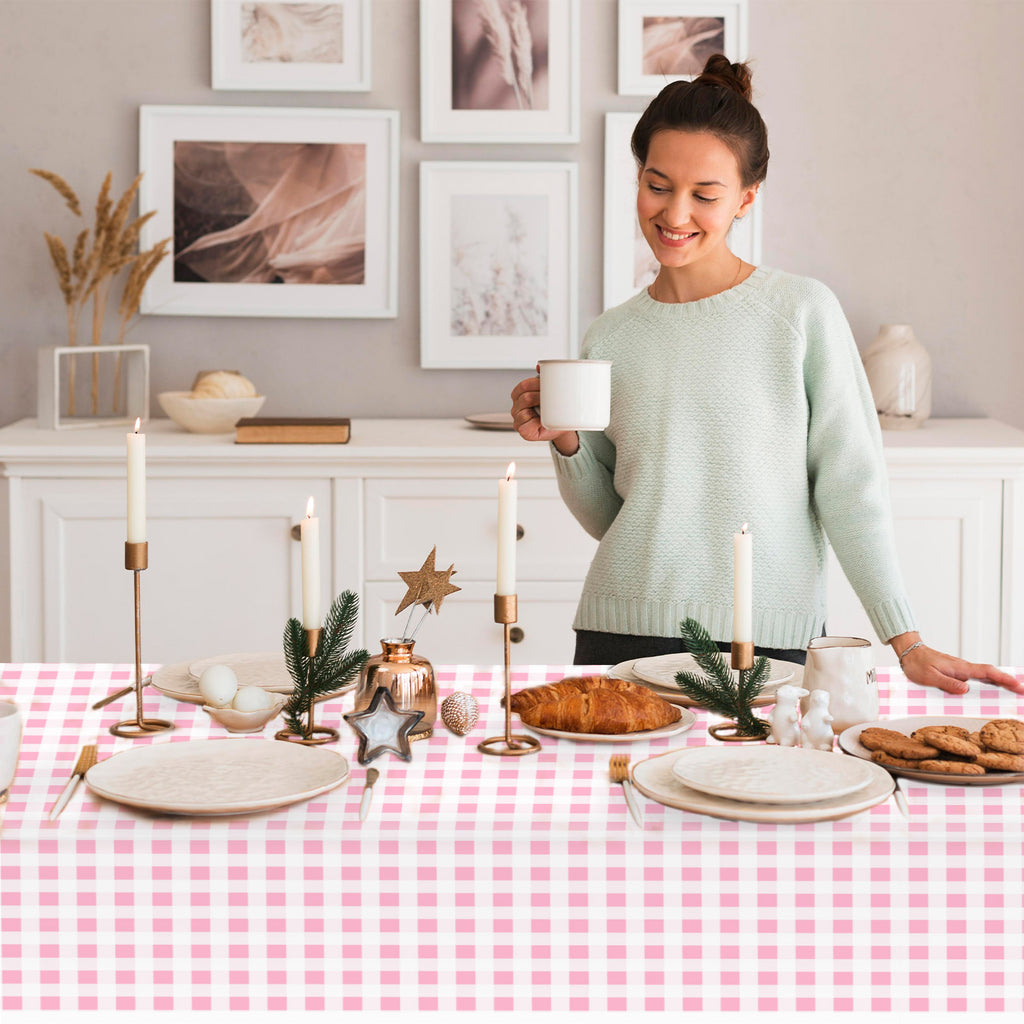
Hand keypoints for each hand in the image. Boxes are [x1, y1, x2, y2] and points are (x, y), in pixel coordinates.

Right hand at [510, 370, 578, 453]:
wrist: (564, 425)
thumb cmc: (556, 409)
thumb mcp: (552, 390)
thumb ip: (544, 377)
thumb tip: (540, 366)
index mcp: (520, 395)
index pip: (523, 385)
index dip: (535, 383)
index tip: (546, 385)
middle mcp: (517, 407)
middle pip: (524, 396)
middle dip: (539, 396)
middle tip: (552, 398)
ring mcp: (519, 420)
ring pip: (523, 410)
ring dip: (538, 409)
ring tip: (548, 410)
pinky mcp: (523, 431)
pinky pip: (523, 425)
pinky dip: (533, 422)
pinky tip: (540, 421)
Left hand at [898, 643, 1023, 694]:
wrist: (909, 653)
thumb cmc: (916, 664)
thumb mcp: (929, 677)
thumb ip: (947, 683)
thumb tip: (966, 689)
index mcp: (959, 668)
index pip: (986, 672)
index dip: (1003, 679)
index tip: (1017, 685)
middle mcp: (963, 667)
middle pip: (991, 674)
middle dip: (1008, 682)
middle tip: (1022, 691)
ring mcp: (961, 669)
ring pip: (985, 675)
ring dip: (1000, 682)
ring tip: (1014, 692)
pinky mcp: (957, 672)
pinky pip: (976, 677)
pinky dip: (988, 682)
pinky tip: (992, 689)